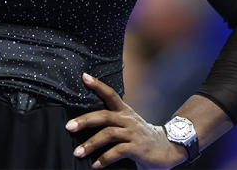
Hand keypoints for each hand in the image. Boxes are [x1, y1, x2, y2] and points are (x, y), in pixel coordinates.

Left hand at [67, 73, 187, 168]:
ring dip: (91, 144)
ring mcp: (133, 134)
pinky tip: (96, 165)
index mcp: (125, 111)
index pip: (110, 94)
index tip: (84, 76)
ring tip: (78, 152)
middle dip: (84, 120)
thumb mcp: (128, 123)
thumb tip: (84, 122)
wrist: (168, 148)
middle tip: (69, 127)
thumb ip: (111, 120)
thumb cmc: (141, 135)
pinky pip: (117, 152)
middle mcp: (128, 120)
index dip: (98, 85)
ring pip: (108, 134)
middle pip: (104, 116)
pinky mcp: (138, 148)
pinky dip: (104, 158)